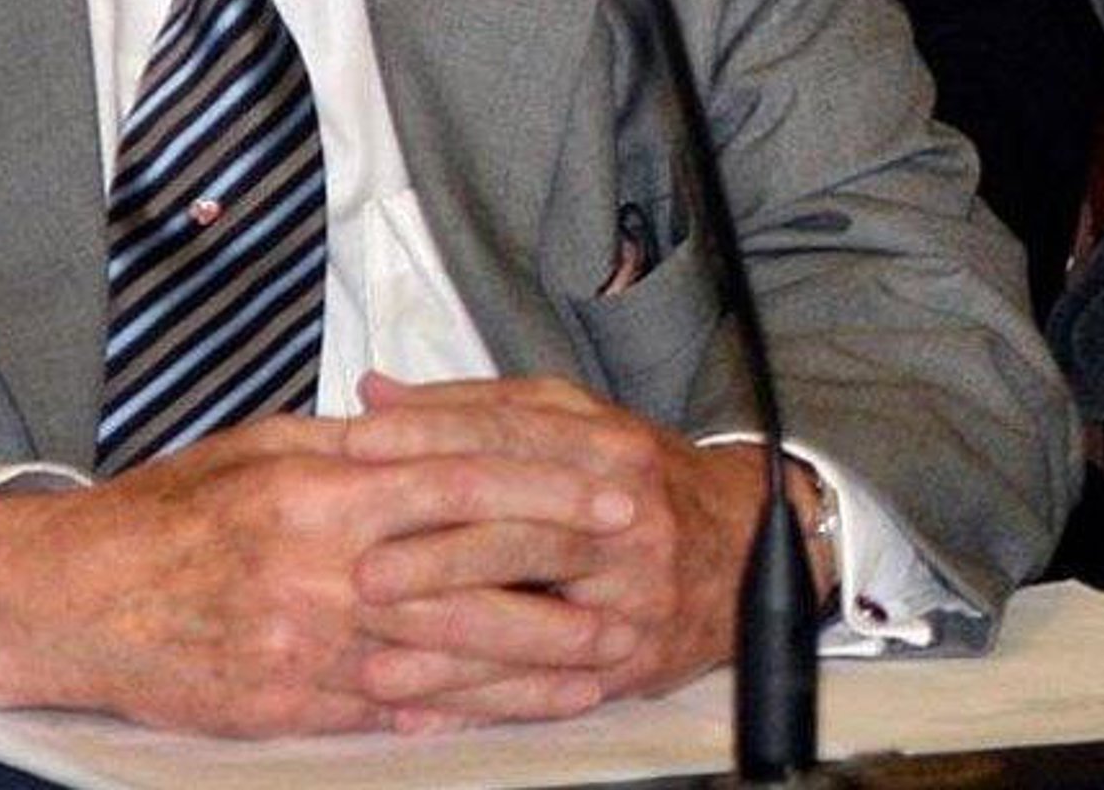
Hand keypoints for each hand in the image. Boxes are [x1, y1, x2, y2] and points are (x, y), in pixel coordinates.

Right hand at [0, 407, 644, 735]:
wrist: (82, 600)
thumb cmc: (167, 512)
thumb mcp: (257, 446)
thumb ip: (347, 443)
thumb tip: (420, 430)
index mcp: (317, 487)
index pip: (458, 477)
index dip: (544, 485)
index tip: (606, 486)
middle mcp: (324, 568)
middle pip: (472, 572)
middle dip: (564, 576)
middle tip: (636, 574)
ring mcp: (314, 645)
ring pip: (450, 654)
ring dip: (536, 660)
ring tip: (604, 656)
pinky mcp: (298, 706)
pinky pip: (399, 707)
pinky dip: (466, 707)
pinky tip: (519, 706)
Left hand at [341, 374, 783, 728]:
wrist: (745, 545)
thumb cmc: (635, 474)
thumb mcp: (567, 418)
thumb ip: (469, 405)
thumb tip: (375, 392)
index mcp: (603, 444)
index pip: (506, 435)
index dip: (428, 438)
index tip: (358, 446)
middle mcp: (623, 516)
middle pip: (521, 533)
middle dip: (435, 555)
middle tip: (361, 570)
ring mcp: (633, 594)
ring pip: (534, 619)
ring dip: (450, 645)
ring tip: (377, 659)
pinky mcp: (632, 660)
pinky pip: (548, 689)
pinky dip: (482, 702)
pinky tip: (425, 711)